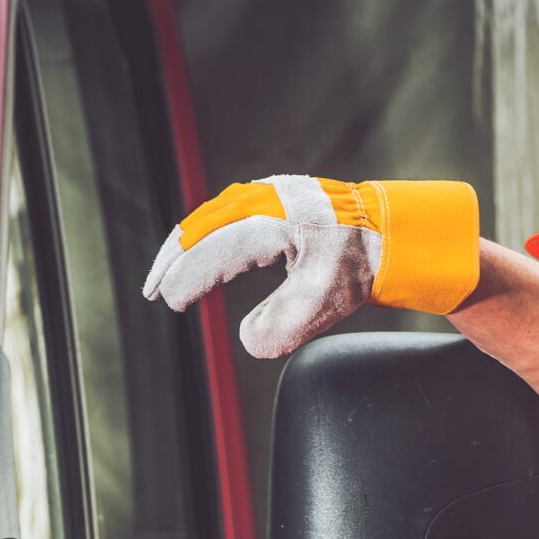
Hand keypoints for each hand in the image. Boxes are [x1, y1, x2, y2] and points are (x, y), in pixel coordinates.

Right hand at [141, 175, 477, 358]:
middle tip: (153, 292)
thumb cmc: (358, 263)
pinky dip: (203, 239)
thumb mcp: (325, 299)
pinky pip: (223, 218)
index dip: (189, 276)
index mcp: (276, 219)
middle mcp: (264, 201)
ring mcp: (265, 197)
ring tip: (165, 278)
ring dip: (184, 248)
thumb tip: (249, 342)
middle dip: (173, 260)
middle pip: (203, 227)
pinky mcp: (268, 202)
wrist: (385, 232)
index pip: (217, 249)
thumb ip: (285, 323)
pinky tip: (195, 259)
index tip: (171, 301)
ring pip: (210, 220)